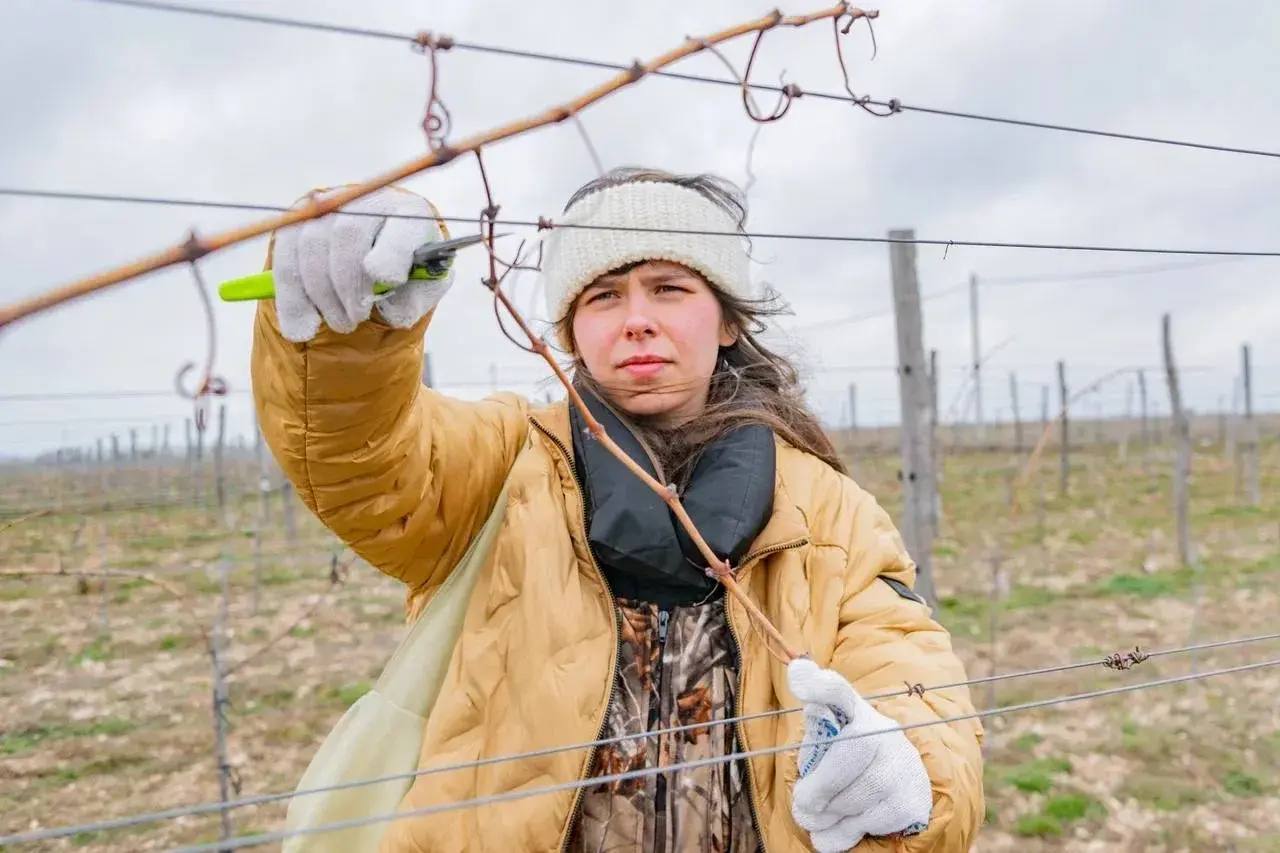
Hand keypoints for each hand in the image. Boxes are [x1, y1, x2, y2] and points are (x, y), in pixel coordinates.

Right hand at [271, 186, 451, 341]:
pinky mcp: (298, 224)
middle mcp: (367, 200)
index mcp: (409, 213)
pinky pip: (285, 260)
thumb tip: (391, 311)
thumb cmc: (407, 273)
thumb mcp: (423, 289)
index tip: (386, 280)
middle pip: (347, 233)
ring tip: (341, 323)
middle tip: (356, 319)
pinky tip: (302, 329)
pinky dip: (292, 300)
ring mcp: (328, 207)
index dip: (391, 252)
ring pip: (312, 246)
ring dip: (323, 295)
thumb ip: (413, 301)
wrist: (380, 256)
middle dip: (349, 284)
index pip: (400, 225)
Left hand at [787, 658, 931, 851]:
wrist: (895, 784)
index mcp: (852, 710)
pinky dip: (845, 831)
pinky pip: (870, 822)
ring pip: (857, 794)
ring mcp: (902, 763)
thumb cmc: (845, 762)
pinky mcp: (912, 799)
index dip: (820, 684)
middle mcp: (883, 730)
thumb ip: (813, 750)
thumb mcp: (827, 745)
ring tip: (824, 812)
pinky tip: (847, 822)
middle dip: (821, 785)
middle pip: (852, 750)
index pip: (838, 691)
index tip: (799, 673)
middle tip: (803, 803)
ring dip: (829, 813)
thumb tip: (806, 791)